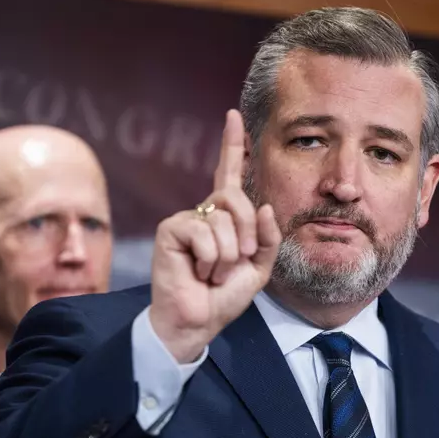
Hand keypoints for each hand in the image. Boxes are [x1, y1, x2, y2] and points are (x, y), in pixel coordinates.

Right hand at [149, 109, 281, 362]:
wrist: (198, 321)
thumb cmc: (223, 297)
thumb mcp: (258, 269)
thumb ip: (267, 239)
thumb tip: (265, 207)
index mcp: (226, 218)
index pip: (229, 174)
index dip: (232, 145)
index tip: (233, 116)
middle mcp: (205, 212)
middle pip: (236, 197)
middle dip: (247, 231)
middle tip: (239, 261)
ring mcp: (186, 218)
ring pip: (223, 220)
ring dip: (228, 255)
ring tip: (212, 272)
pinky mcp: (171, 229)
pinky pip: (203, 232)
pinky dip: (210, 258)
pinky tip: (198, 271)